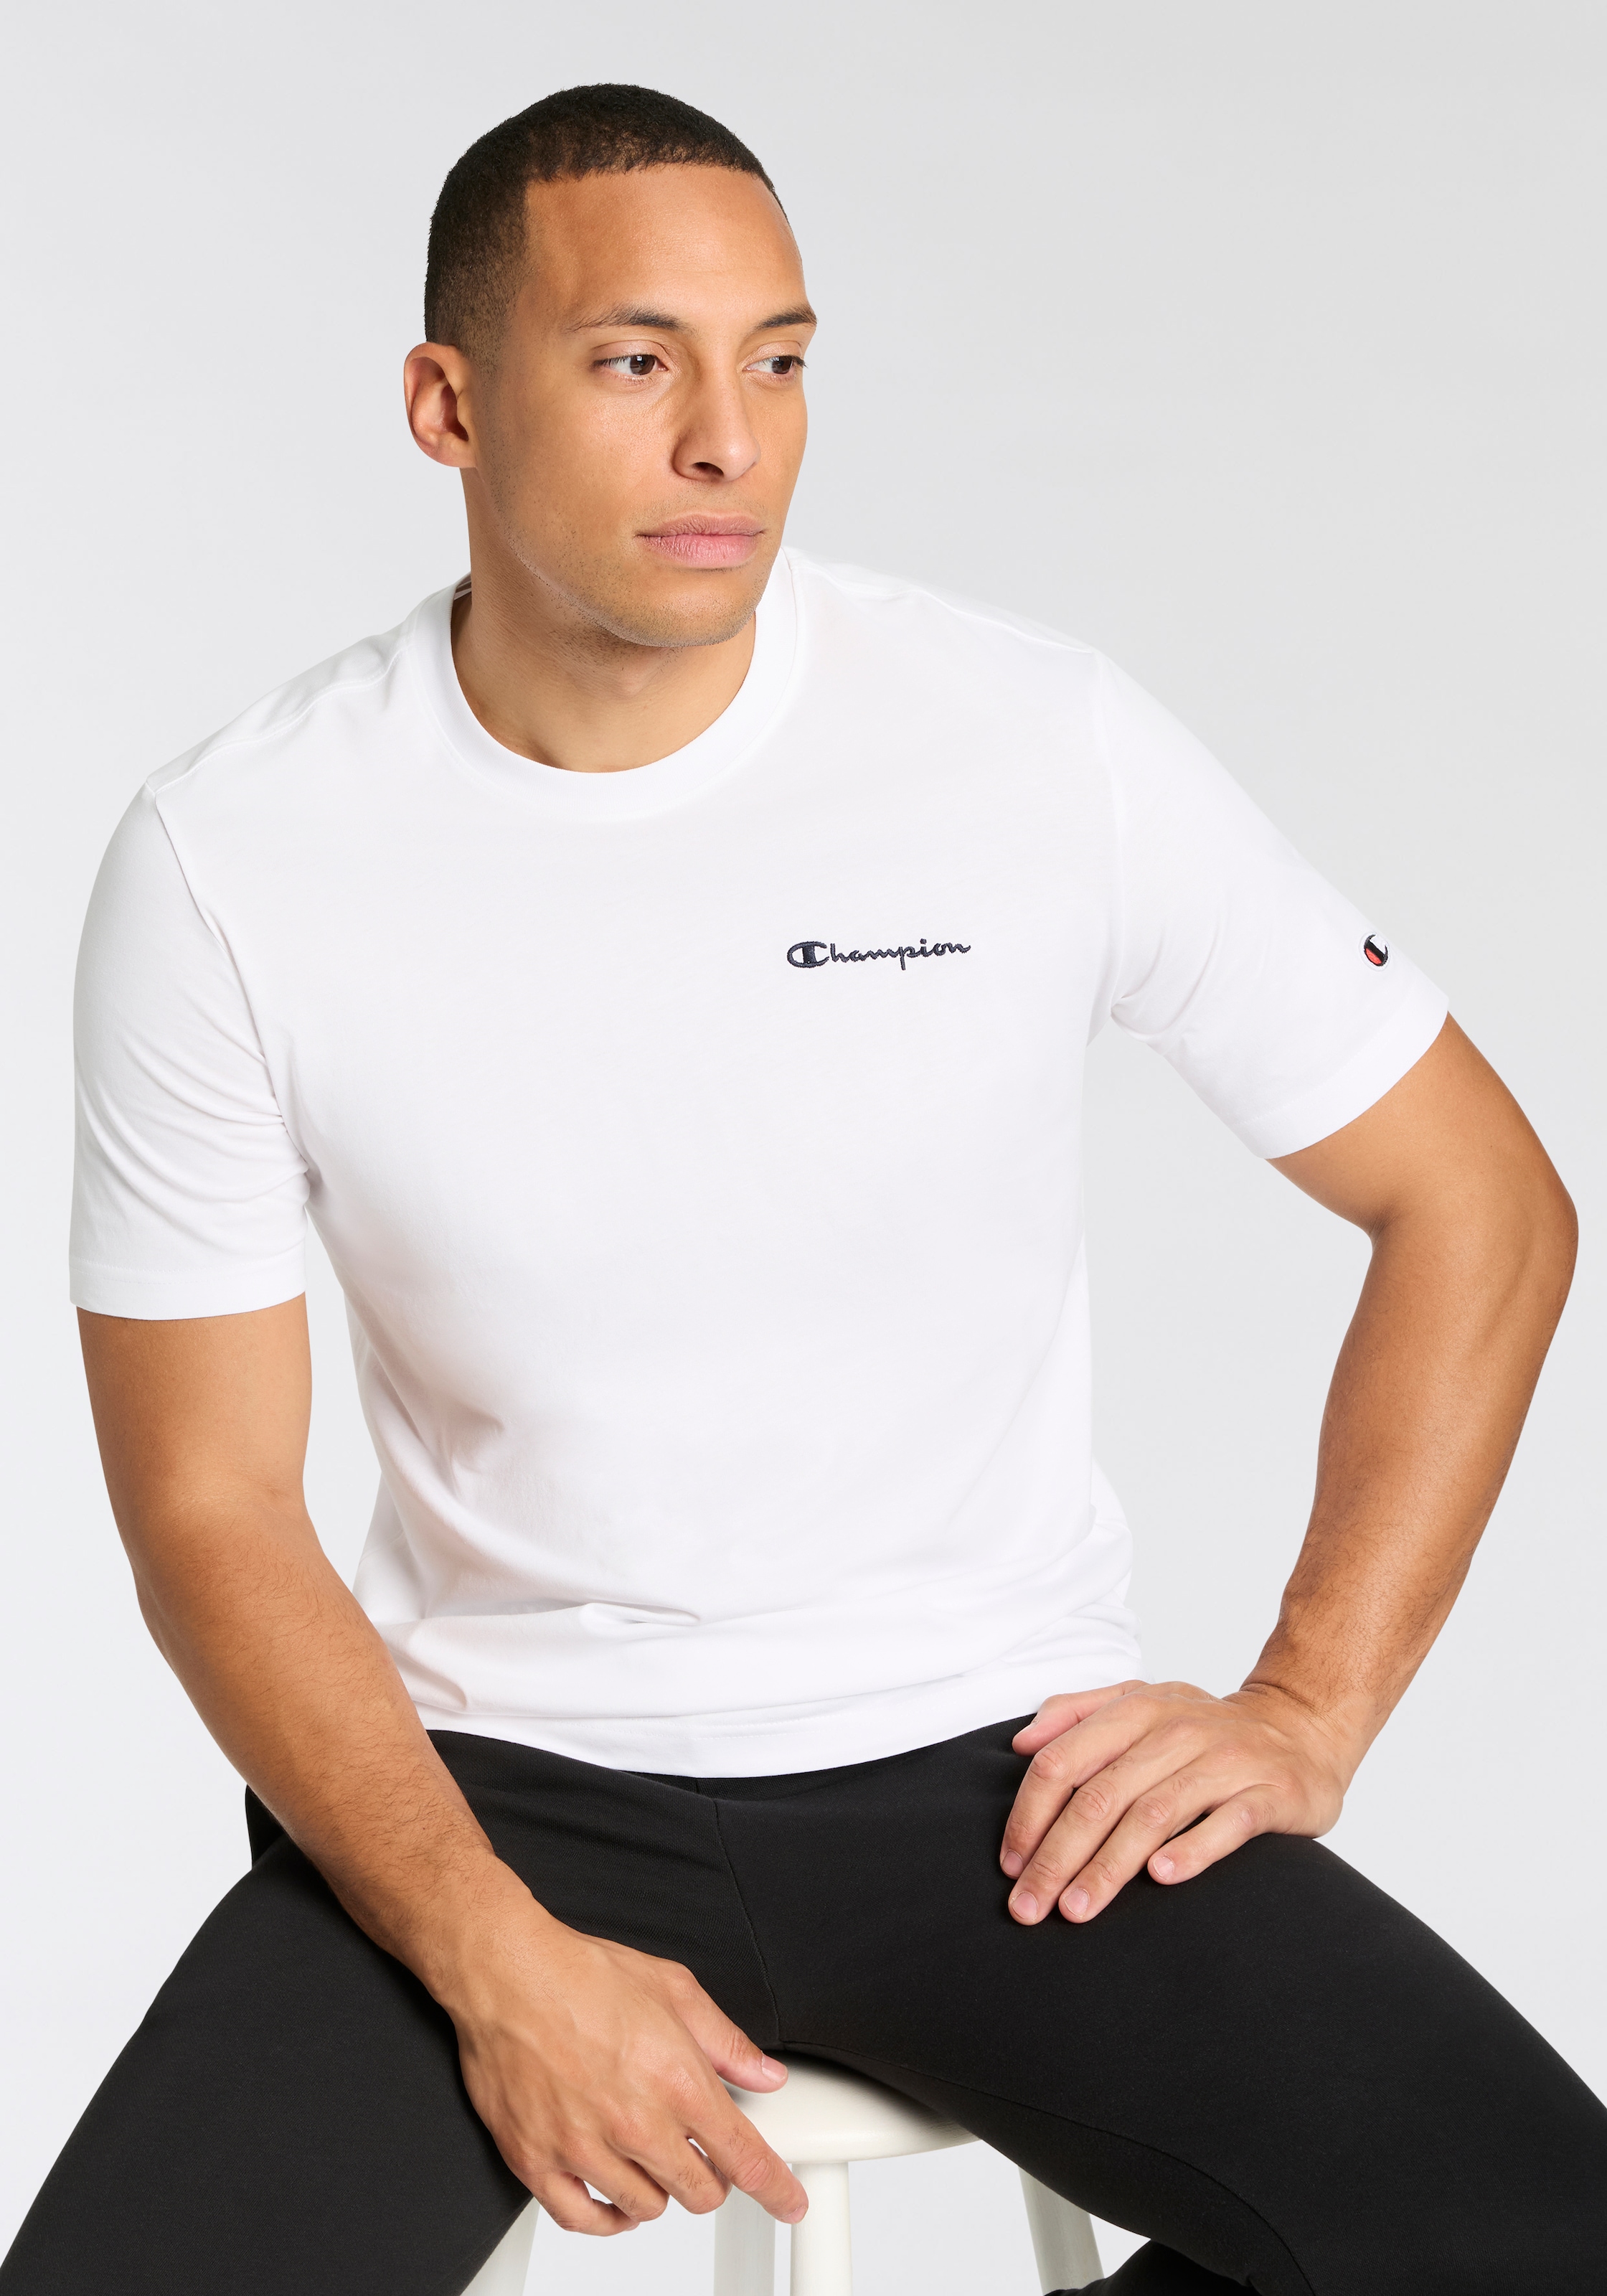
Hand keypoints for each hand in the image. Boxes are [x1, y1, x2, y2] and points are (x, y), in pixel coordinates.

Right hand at [439, 1874, 807, 2235]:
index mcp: (677, 2080)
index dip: (775, 2187)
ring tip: (650, 2156)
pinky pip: (582, 2219)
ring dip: (660, 2189)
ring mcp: (584, 2148)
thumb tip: (764, 2074)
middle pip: (699, 2191)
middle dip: (712, 2178)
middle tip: (702, 2154)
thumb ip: (725, 2041)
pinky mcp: (537, 2161)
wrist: (507, 1974)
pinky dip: (608, 2218)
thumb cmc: (582, 1974)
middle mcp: (635, 2123)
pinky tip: (616, 2200)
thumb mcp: (674, 1989)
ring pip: (648, 2207)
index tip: (789, 2201)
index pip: (743, 2157)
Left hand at [999, 1679, 1356, 1924]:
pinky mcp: (1271, 1792)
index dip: (1030, 1814)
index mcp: (1137, 1710)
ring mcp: (1226, 1760)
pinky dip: (1193, 1848)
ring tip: (1077, 1909)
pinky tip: (1162, 1878)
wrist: (1302, 1728)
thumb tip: (1021, 1742)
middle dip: (1058, 1856)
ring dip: (1109, 1866)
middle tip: (1031, 1907)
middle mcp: (1178, 1731)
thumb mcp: (1140, 1702)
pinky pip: (1227, 1822)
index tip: (1010, 1866)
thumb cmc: (1204, 1729)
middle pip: (1101, 1796)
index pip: (1064, 1761)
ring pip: (1154, 1814)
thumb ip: (1076, 1713)